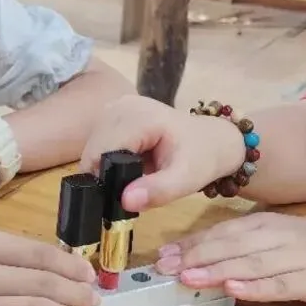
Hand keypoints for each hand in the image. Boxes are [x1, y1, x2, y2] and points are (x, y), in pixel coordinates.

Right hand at [78, 95, 245, 211]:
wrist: (213, 140)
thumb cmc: (202, 159)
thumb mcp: (186, 180)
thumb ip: (158, 191)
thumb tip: (125, 201)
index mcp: (141, 117)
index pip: (103, 150)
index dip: (104, 178)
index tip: (116, 198)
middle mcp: (124, 105)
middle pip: (93, 147)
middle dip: (103, 174)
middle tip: (127, 191)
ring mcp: (119, 105)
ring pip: (93, 144)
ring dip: (104, 166)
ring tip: (130, 178)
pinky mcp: (116, 110)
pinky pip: (100, 139)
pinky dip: (107, 156)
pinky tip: (127, 164)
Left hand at [155, 213, 305, 304]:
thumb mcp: (276, 235)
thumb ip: (242, 242)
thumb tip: (195, 252)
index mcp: (265, 223)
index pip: (223, 231)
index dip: (192, 243)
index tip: (163, 254)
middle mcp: (278, 236)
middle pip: (232, 246)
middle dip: (196, 256)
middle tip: (166, 267)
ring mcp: (296, 257)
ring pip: (252, 263)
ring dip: (218, 269)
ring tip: (190, 277)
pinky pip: (281, 284)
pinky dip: (257, 287)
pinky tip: (235, 289)